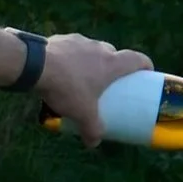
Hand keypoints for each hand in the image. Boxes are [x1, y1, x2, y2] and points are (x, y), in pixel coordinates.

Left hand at [37, 34, 153, 148]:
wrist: (36, 65)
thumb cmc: (67, 88)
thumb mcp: (82, 113)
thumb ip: (92, 129)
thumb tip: (93, 143)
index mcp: (112, 63)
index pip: (137, 59)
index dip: (145, 65)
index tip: (146, 72)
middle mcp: (99, 48)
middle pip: (113, 54)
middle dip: (113, 66)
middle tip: (108, 81)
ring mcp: (79, 40)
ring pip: (91, 50)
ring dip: (90, 61)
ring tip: (82, 77)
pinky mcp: (61, 38)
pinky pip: (71, 49)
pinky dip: (71, 58)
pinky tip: (61, 71)